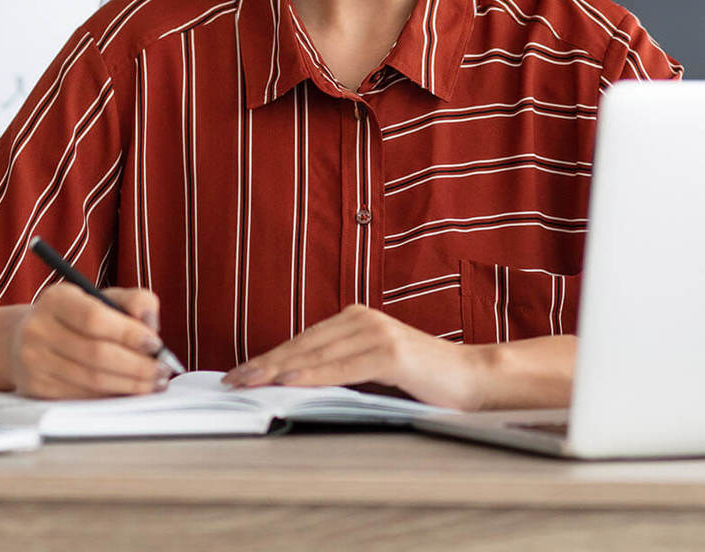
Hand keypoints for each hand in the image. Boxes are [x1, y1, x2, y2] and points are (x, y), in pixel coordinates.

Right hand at [6, 283, 167, 398]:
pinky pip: (83, 396)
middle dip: (137, 365)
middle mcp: (38, 329)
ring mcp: (34, 362)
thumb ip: (133, 301)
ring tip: (155, 383)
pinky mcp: (37, 389)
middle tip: (163, 370)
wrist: (25, 340)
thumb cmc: (76, 317)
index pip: (94, 318)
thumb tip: (151, 322)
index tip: (156, 343)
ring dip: (130, 385)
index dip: (129, 333)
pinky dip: (112, 396)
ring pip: (91, 380)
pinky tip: (130, 391)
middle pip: (96, 353)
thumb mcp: (102, 298)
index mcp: (56, 299)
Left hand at [221, 304, 489, 410]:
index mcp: (355, 319)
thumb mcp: (372, 372)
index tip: (239, 372)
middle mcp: (362, 319)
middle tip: (232, 379)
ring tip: (250, 381)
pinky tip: (292, 381)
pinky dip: (315, 374)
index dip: (268, 356)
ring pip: (317, 353)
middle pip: (302, 343)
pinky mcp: (391, 353)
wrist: (472, 378)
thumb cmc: (422, 380)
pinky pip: (343, 366)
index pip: (302, 340)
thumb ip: (340, 369)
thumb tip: (293, 384)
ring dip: (279, 369)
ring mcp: (377, 333)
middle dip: (264, 363)